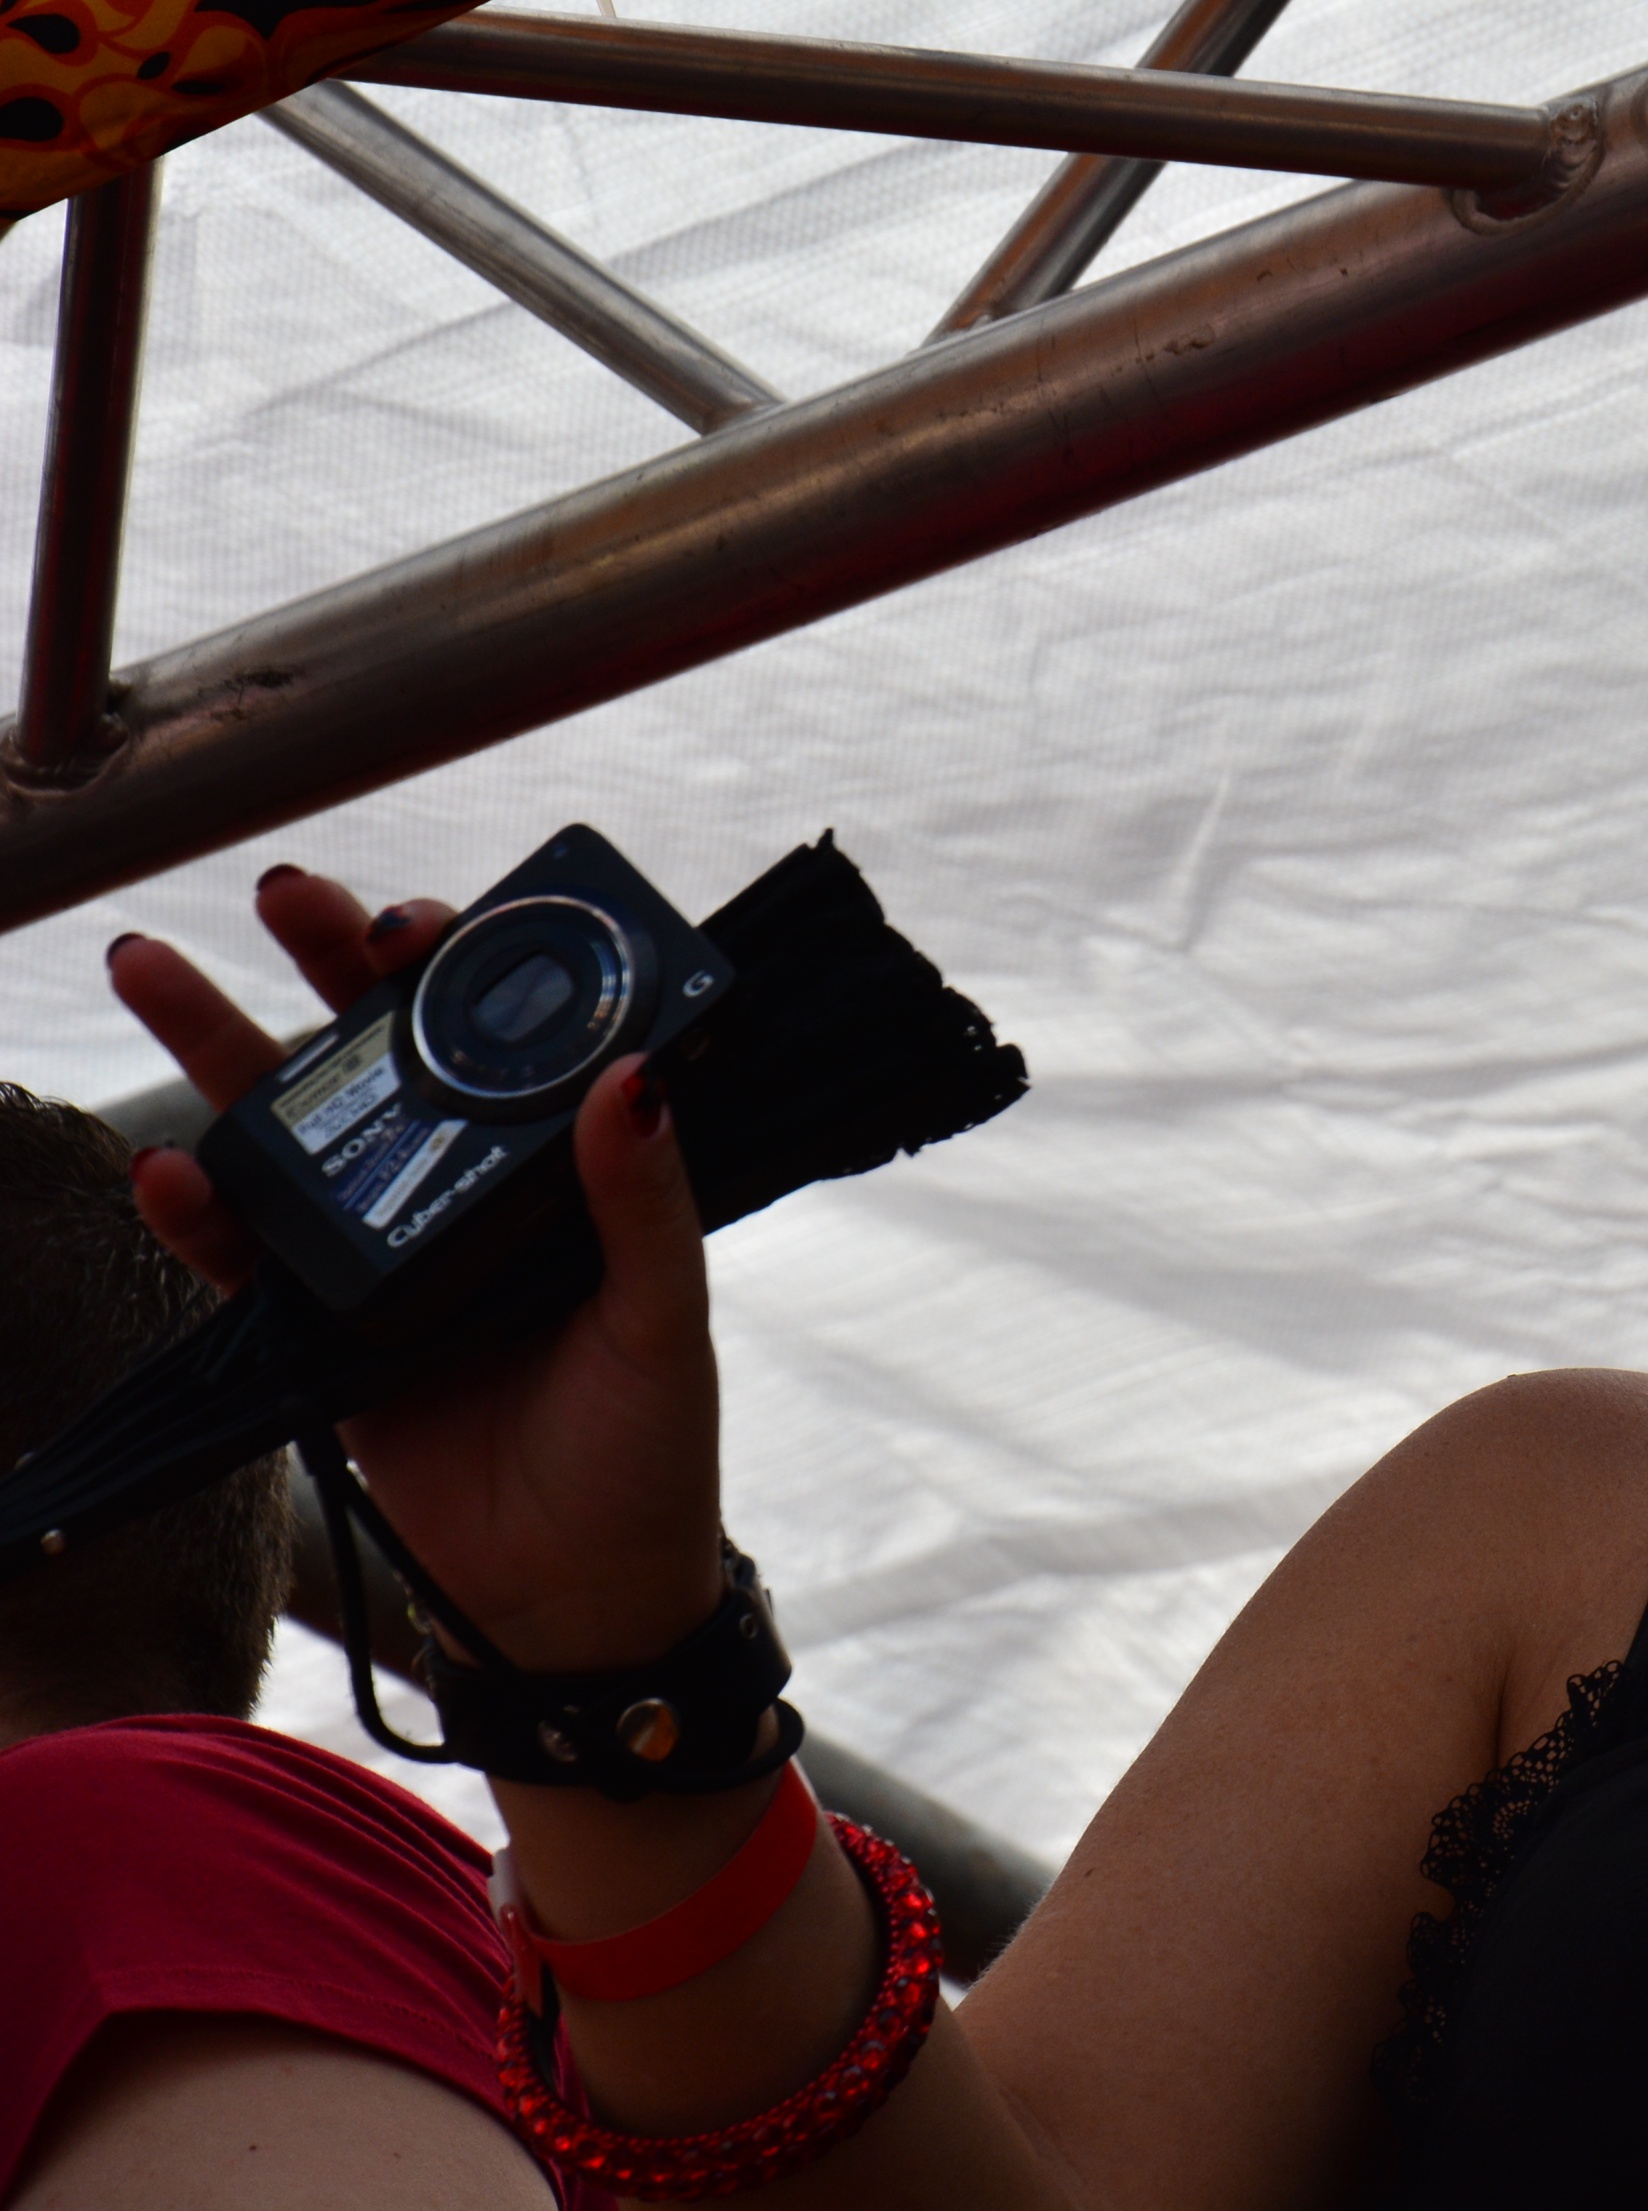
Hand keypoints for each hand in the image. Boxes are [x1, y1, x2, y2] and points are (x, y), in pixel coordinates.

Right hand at [110, 867, 727, 1671]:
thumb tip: (632, 1077)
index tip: (422, 921)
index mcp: (559, 1174)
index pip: (503, 1042)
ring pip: (294, 1132)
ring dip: (220, 1052)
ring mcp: (387, 1257)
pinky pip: (249, 1259)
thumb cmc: (647, 1450)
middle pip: (385, 1056)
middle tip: (283, 888)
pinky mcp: (323, 1335)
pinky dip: (202, 1212)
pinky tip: (166, 1163)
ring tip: (152, 965)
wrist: (574, 1593)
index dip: (458, 971)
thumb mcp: (662, 1317)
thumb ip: (642, 1203)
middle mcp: (468, 1194)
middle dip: (327, 966)